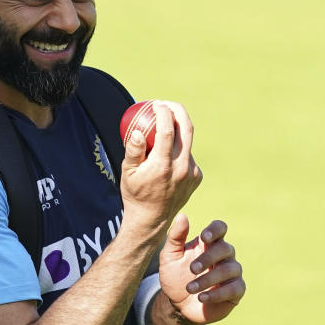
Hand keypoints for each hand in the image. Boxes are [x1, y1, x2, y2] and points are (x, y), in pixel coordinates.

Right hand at [120, 102, 201, 237]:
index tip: (156, 104)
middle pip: (186, 129)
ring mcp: (192, 173)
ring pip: (187, 143)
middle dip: (178, 111)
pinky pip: (188, 156)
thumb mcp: (127, 172)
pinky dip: (178, 149)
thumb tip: (136, 131)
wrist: (151, 220)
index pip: (167, 130)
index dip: (163, 113)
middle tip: (167, 105)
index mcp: (163, 165)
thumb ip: (133, 151)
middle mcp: (181, 168)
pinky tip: (167, 152)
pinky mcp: (197, 177)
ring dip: (177, 131)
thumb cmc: (135, 194)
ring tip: (164, 126)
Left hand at [159, 215, 244, 324]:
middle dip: (208, 259)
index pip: (220, 228)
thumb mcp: (169, 257)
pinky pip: (235, 288)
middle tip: (192, 269)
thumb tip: (182, 216)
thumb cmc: (175, 277)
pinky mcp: (236, 291)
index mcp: (209, 243)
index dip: (215, 230)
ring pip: (230, 269)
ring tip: (190, 288)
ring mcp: (232, 273)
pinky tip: (201, 297)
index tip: (204, 238)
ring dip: (209, 279)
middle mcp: (224, 255)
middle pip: (225, 249)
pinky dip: (217, 293)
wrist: (178, 305)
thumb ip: (175, 237)